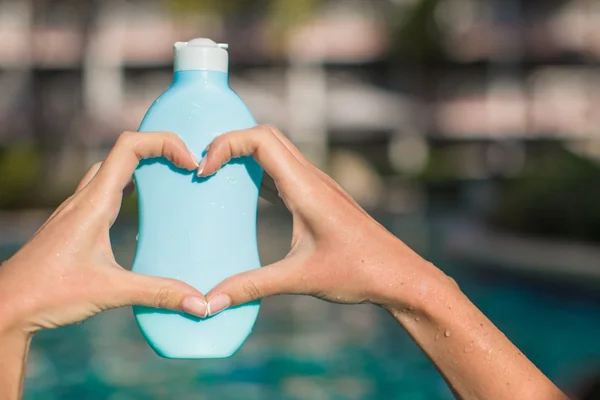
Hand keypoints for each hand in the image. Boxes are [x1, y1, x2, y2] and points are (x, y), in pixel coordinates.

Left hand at [0, 131, 208, 334]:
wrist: (6, 306)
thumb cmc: (49, 293)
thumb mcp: (111, 291)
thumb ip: (158, 293)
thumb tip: (199, 302)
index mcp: (94, 203)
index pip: (129, 147)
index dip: (163, 142)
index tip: (188, 162)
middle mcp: (84, 198)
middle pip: (123, 151)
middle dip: (158, 149)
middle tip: (185, 166)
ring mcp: (76, 209)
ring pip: (110, 168)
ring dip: (141, 164)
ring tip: (168, 180)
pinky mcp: (73, 222)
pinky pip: (103, 189)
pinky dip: (126, 185)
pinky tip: (137, 205)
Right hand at [199, 125, 567, 399]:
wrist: (401, 276)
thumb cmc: (359, 272)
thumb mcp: (299, 278)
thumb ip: (252, 287)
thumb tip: (209, 302)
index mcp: (306, 187)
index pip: (261, 138)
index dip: (226, 144)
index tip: (204, 172)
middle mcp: (312, 178)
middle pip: (266, 136)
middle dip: (229, 143)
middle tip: (202, 169)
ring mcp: (318, 186)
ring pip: (276, 151)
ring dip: (245, 156)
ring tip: (215, 177)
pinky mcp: (320, 199)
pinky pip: (284, 172)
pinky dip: (259, 174)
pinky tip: (244, 199)